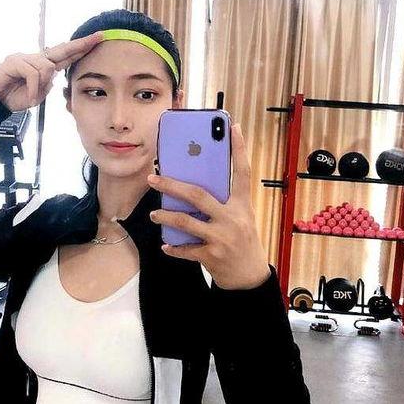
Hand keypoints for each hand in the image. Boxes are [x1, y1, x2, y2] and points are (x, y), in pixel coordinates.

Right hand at [0, 31, 102, 110]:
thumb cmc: (16, 97)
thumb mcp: (39, 95)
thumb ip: (48, 84)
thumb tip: (54, 73)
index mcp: (45, 66)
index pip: (67, 56)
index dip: (81, 49)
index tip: (96, 41)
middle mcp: (37, 58)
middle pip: (63, 49)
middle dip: (81, 44)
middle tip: (97, 37)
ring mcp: (25, 57)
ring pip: (47, 67)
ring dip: (41, 85)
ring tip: (32, 96)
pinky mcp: (15, 61)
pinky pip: (33, 73)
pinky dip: (32, 88)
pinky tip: (28, 98)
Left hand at [147, 123, 270, 289]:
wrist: (250, 277)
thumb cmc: (243, 240)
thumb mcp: (241, 217)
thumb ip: (222, 202)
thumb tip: (191, 188)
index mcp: (242, 205)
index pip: (242, 171)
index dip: (239, 149)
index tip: (232, 126)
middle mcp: (233, 218)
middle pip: (198, 195)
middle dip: (172, 185)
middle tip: (153, 177)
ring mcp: (221, 238)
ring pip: (185, 222)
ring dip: (165, 217)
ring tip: (154, 215)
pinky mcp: (212, 256)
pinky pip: (185, 249)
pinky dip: (173, 248)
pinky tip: (165, 245)